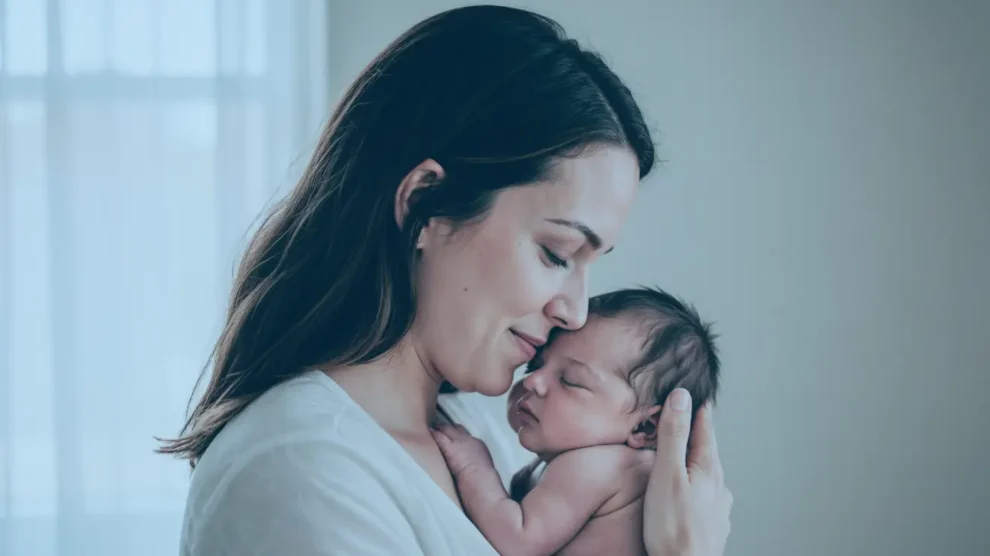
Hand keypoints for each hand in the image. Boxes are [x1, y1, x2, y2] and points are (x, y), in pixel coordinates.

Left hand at [431, 423, 495, 476]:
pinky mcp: (449, 447)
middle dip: (448, 427)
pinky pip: (439, 437)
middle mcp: (468, 440)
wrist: (480, 477)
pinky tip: (429, 431)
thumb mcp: (482, 463)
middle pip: (456, 428)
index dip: (457, 431)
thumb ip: (473, 459)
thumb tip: (468, 462)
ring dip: (440, 428)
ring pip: (447, 429)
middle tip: (439, 425)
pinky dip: (434, 434)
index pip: (465, 434)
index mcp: (477, 444)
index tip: (452, 431)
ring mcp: (458, 442)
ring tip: (431, 426)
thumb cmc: (482, 476)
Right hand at [643, 389, 731, 555]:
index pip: (705, 425)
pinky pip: (703, 495)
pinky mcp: (712, 525)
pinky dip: (692, 486)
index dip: (696, 405)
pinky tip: (684, 493)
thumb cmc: (673, 527)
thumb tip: (681, 396)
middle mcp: (719, 485)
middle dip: (692, 433)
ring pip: (705, 475)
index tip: (693, 388)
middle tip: (680, 417)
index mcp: (709, 467)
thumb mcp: (667, 473)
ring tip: (678, 456)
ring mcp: (718, 506)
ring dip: (692, 462)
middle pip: (705, 449)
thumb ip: (674, 435)